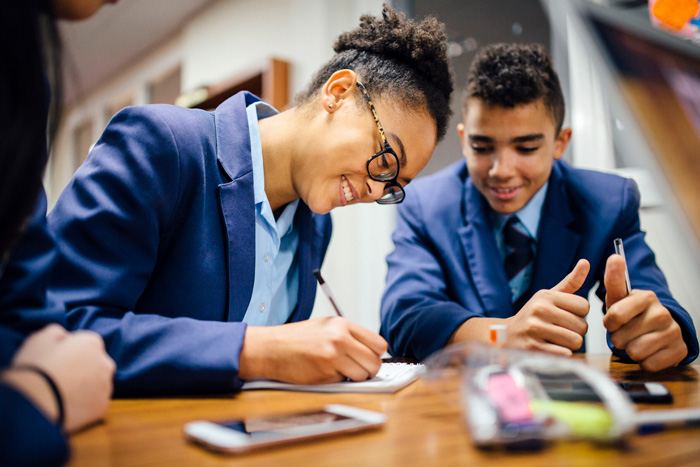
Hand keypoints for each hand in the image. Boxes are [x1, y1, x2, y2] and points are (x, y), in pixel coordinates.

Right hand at [10, 324, 115, 432]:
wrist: (32, 404)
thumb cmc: (34, 368)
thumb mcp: (40, 339)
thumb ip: (57, 332)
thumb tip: (64, 336)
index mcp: (92, 343)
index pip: (86, 344)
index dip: (70, 353)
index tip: (56, 361)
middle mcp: (105, 363)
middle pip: (96, 364)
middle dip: (82, 369)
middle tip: (59, 379)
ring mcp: (106, 386)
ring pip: (97, 385)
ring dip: (85, 388)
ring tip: (61, 394)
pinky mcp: (102, 407)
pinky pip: (95, 404)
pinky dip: (84, 406)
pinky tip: (67, 406)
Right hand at [239, 317, 387, 383]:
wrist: (271, 348)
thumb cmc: (297, 338)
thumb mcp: (326, 326)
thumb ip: (349, 335)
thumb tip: (372, 350)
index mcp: (343, 324)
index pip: (379, 344)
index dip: (376, 354)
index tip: (370, 358)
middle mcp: (340, 339)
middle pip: (374, 362)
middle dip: (368, 369)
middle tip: (357, 369)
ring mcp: (333, 357)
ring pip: (362, 376)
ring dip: (354, 377)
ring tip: (339, 370)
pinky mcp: (324, 374)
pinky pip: (343, 382)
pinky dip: (337, 381)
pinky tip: (323, 372)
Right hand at [505, 259, 589, 355]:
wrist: (506, 335)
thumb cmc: (533, 315)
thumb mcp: (548, 296)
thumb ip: (570, 282)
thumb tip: (586, 262)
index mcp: (546, 296)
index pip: (584, 306)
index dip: (579, 314)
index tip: (566, 316)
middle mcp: (540, 310)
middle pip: (582, 326)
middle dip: (575, 331)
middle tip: (559, 330)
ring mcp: (535, 329)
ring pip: (575, 341)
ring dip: (569, 344)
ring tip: (555, 339)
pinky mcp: (534, 348)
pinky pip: (565, 354)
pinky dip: (562, 354)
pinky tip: (549, 348)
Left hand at [603, 254, 686, 371]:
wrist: (659, 329)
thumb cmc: (632, 312)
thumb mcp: (619, 296)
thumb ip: (614, 278)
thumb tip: (615, 256)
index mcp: (647, 297)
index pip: (614, 316)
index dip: (609, 323)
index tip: (614, 320)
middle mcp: (662, 313)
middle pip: (621, 338)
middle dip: (619, 338)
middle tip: (627, 331)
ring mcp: (673, 332)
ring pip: (634, 352)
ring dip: (630, 350)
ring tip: (636, 340)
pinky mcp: (679, 351)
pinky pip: (648, 364)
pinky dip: (644, 361)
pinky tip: (649, 351)